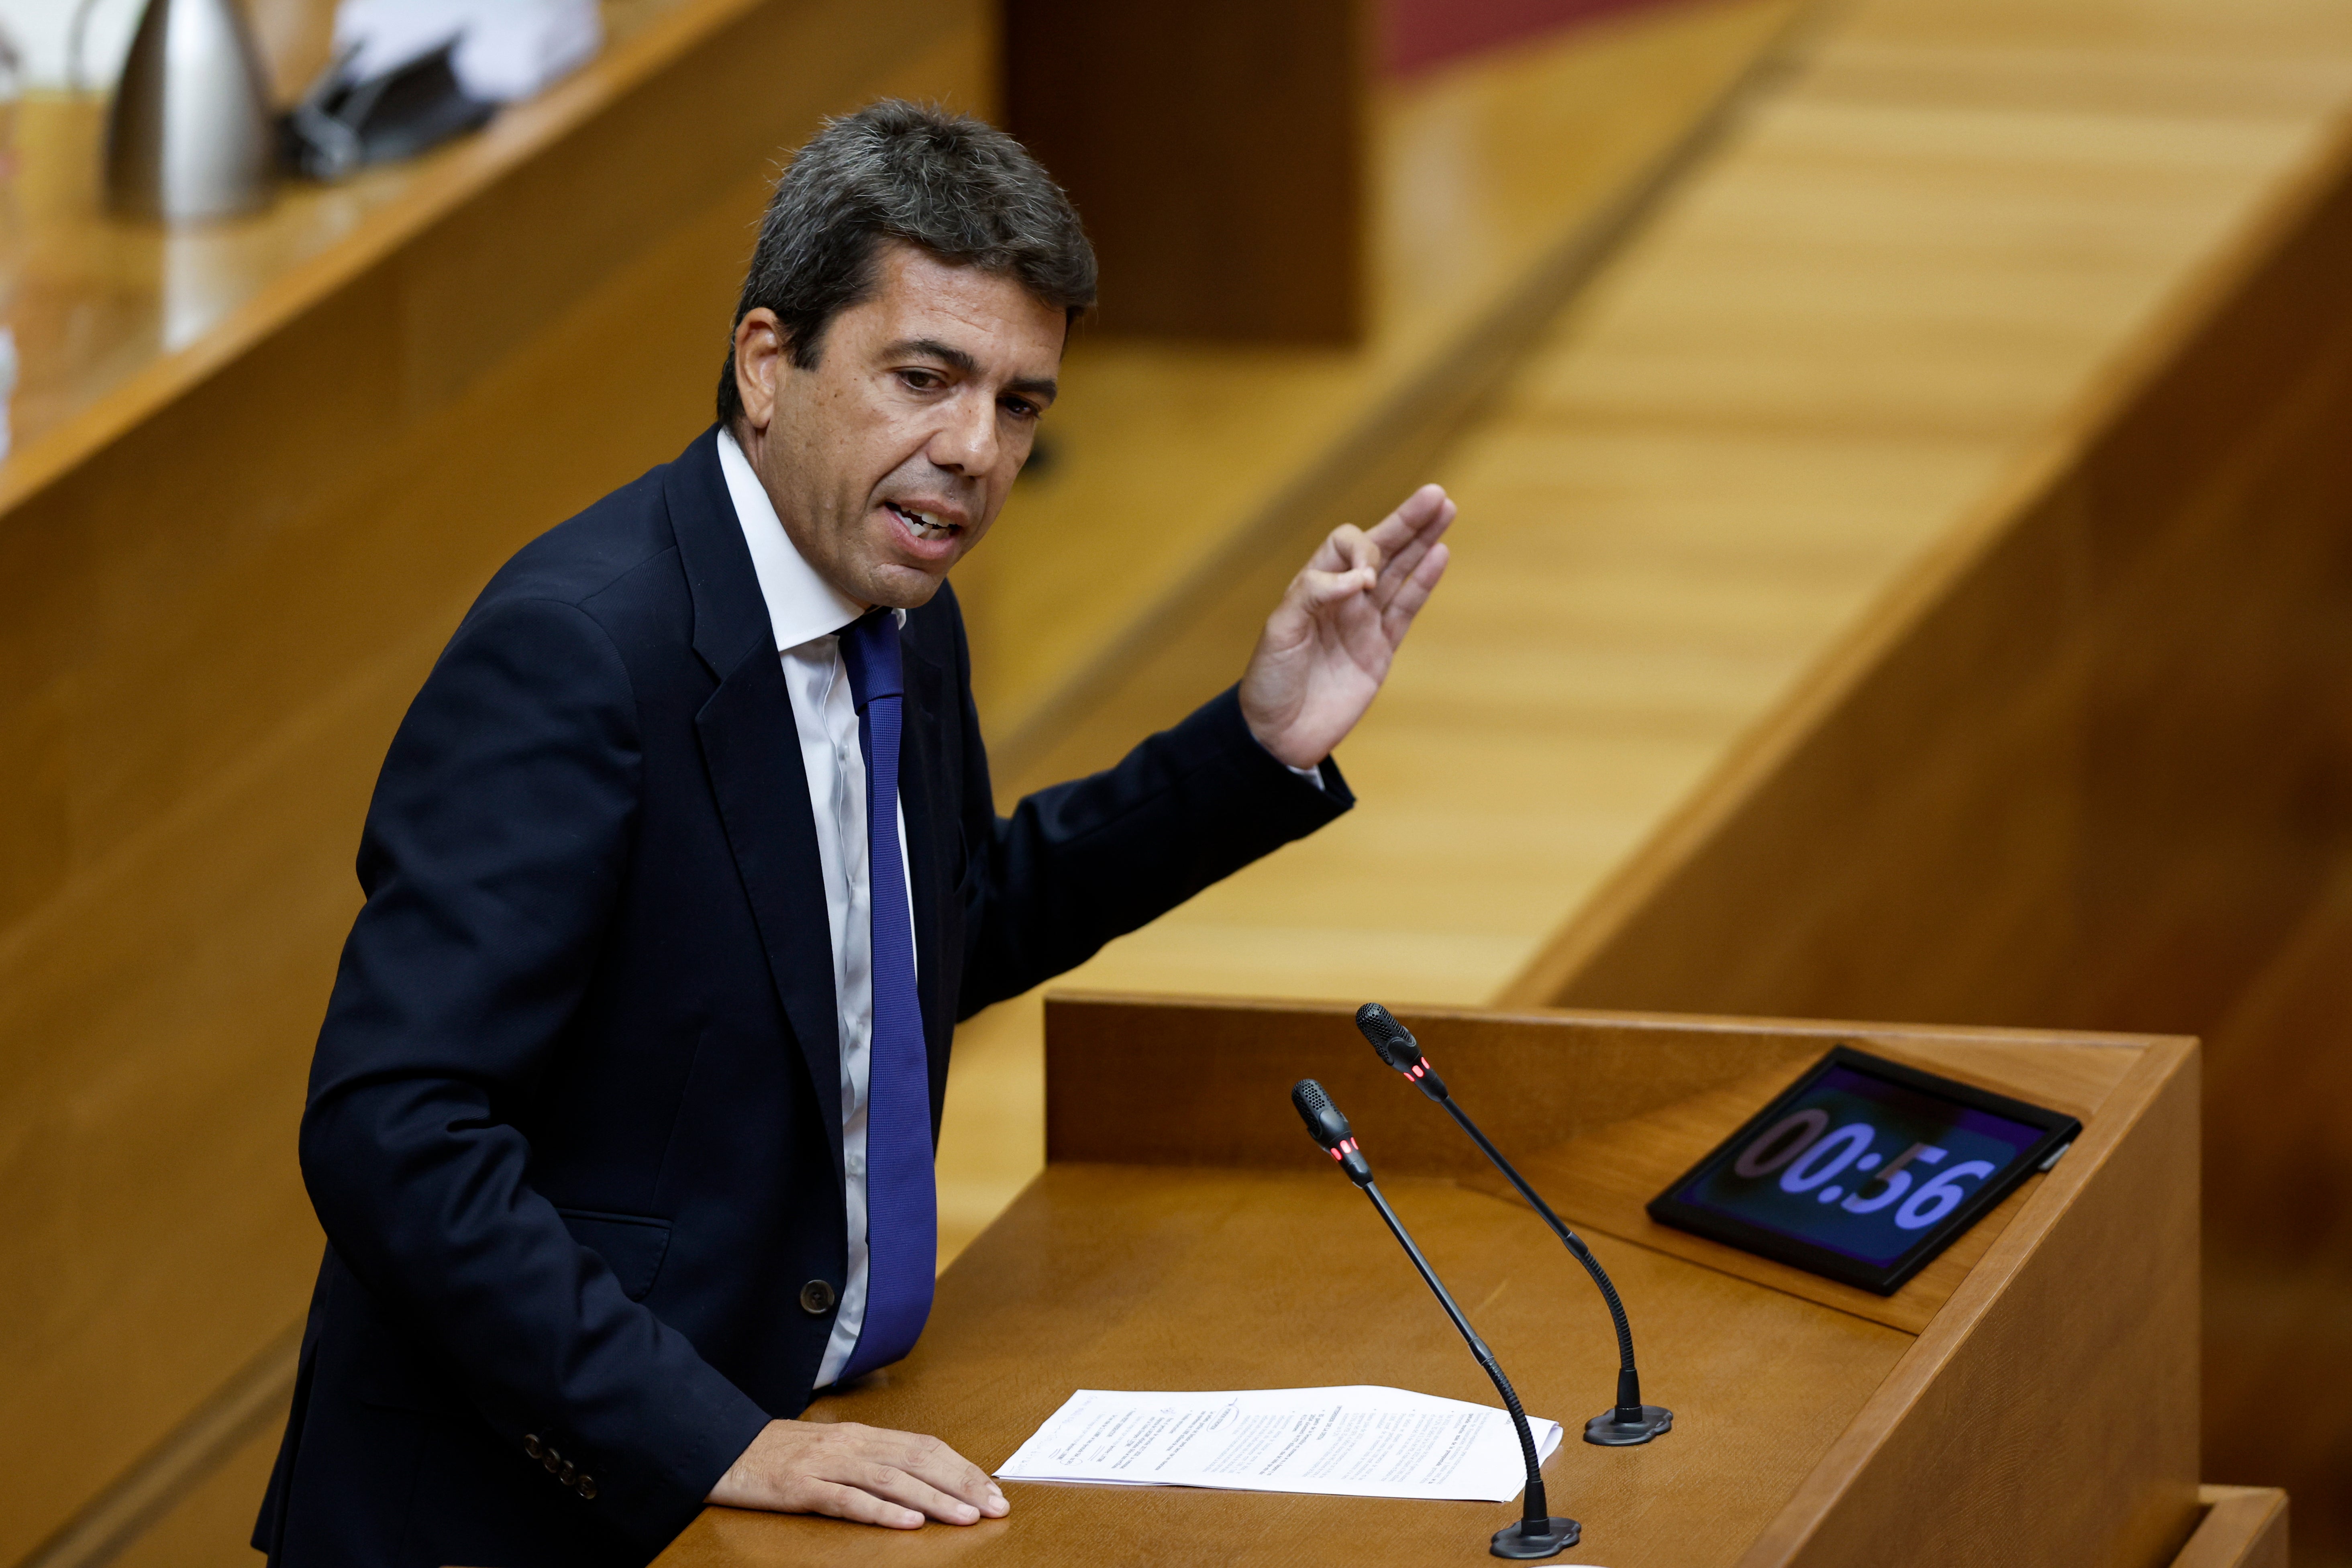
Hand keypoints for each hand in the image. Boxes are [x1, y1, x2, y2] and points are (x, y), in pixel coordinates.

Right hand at [707, 1418, 1008, 1528]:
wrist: (722, 1446)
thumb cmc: (780, 1453)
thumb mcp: (834, 1451)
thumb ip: (873, 1461)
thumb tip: (921, 1479)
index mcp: (863, 1435)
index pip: (926, 1447)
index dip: (963, 1468)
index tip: (994, 1489)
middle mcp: (852, 1444)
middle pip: (919, 1461)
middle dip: (962, 1484)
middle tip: (996, 1506)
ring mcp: (827, 1463)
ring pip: (892, 1480)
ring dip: (934, 1499)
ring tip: (966, 1517)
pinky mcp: (802, 1486)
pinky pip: (848, 1500)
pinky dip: (882, 1512)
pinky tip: (908, 1524)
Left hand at [1240, 484, 1453, 768]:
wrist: (1278, 735)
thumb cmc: (1269, 681)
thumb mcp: (1279, 633)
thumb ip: (1314, 595)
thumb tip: (1360, 578)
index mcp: (1313, 587)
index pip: (1345, 546)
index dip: (1361, 552)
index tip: (1362, 584)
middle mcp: (1343, 599)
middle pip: (1381, 549)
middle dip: (1407, 522)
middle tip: (1436, 495)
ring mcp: (1365, 623)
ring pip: (1400, 572)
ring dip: (1423, 542)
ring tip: (1447, 509)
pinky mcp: (1381, 650)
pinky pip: (1407, 609)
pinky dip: (1424, 582)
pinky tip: (1440, 554)